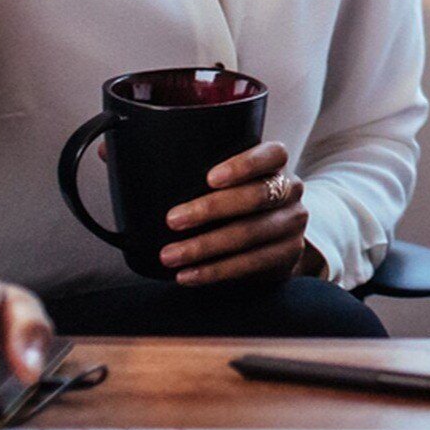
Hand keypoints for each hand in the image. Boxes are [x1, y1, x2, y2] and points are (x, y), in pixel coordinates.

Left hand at [161, 141, 315, 285]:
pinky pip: (251, 264)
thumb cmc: (238, 202)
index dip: (244, 165)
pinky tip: (189, 274)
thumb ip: (202, 175)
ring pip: (250, 234)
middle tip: (173, 220)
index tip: (210, 178)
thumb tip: (136, 171)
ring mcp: (292, 224)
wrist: (274, 240)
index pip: (272, 155)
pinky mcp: (287, 255)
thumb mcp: (230, 181)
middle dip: (211, 209)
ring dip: (205, 246)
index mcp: (277, 165)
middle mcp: (292, 191)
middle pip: (257, 196)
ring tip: (171, 255)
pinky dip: (215, 271)